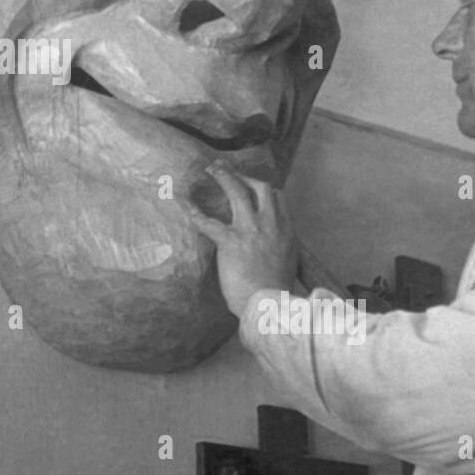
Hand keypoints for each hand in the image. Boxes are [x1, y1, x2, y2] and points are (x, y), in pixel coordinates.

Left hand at [188, 169, 298, 315]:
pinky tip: (187, 206)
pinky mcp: (231, 241)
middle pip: (260, 187)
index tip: (251, 183)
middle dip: (243, 175)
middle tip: (227, 169)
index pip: (278, 197)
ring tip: (212, 169)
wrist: (269, 304)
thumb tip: (272, 244)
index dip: (262, 187)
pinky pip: (208, 222)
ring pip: (238, 193)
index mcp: (287, 231)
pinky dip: (195, 213)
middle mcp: (271, 224)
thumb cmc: (276, 290)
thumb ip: (280, 246)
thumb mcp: (288, 261)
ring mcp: (251, 230)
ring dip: (224, 178)